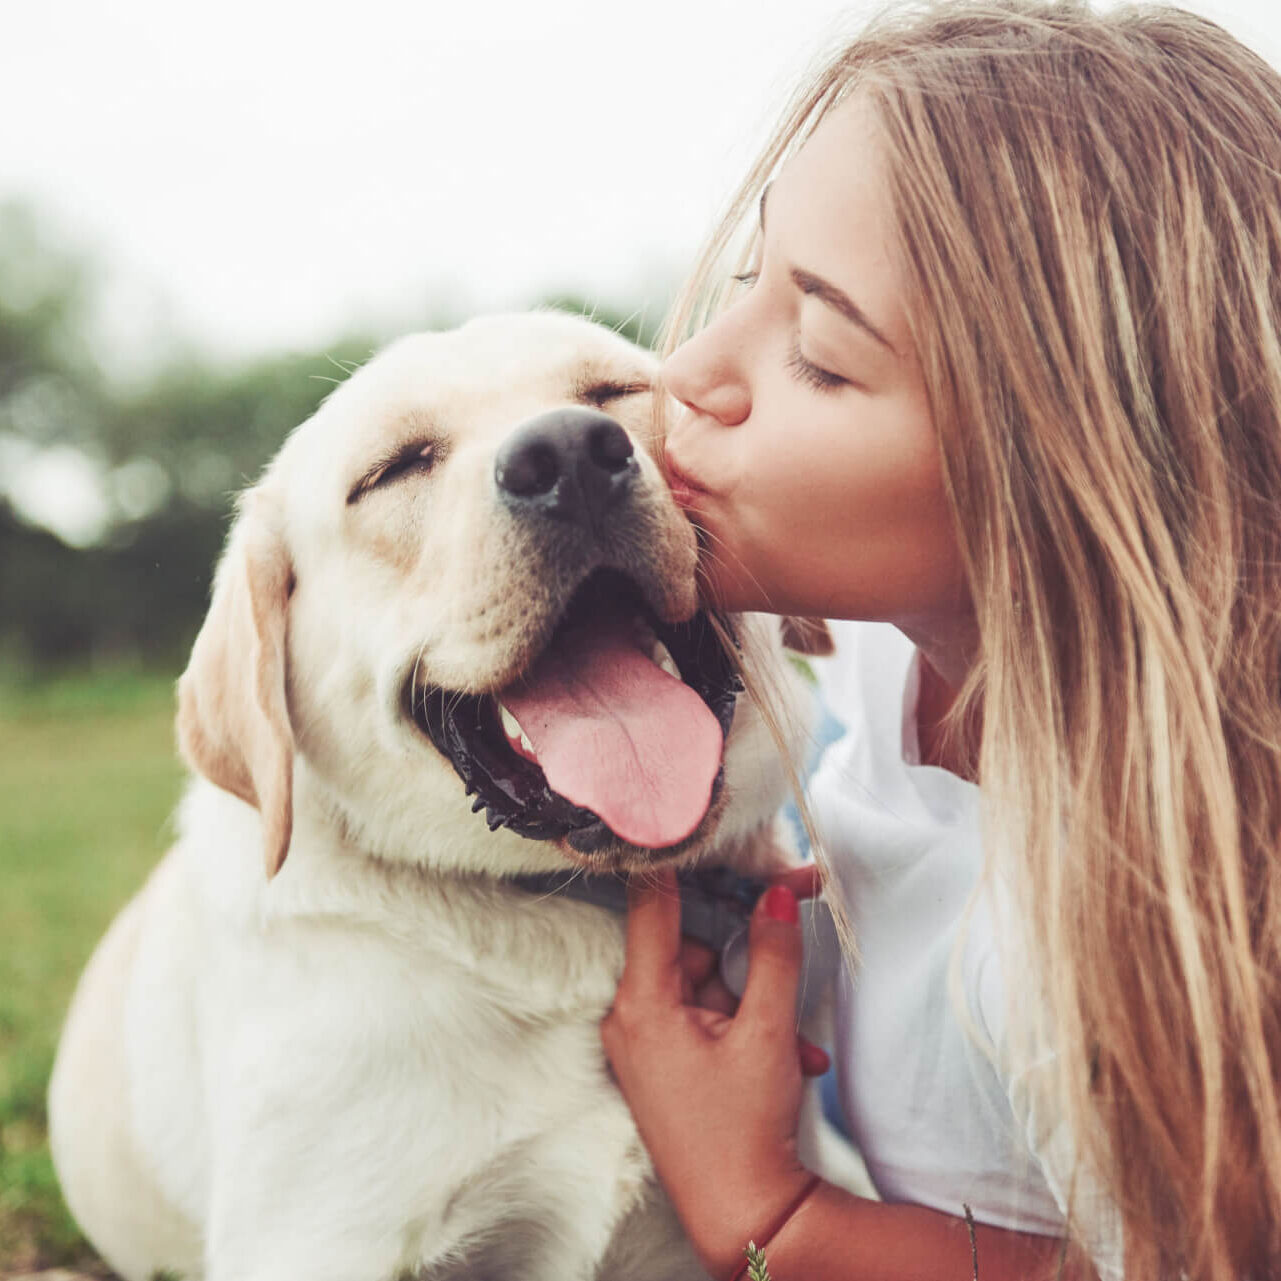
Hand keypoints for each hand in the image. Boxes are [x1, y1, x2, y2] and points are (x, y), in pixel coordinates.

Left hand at [600, 866, 827, 1279]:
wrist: (746, 1219)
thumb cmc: (745, 1130)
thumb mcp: (766, 1033)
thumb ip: (770, 955)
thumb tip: (776, 894)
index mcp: (642, 1004)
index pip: (651, 907)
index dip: (677, 863)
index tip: (691, 823)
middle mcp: (632, 1019)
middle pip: (689, 948)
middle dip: (744, 953)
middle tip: (791, 924)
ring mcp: (646, 1045)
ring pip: (705, 987)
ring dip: (755, 1002)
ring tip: (796, 1042)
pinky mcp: (665, 1065)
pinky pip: (705, 1021)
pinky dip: (746, 1029)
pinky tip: (790, 1057)